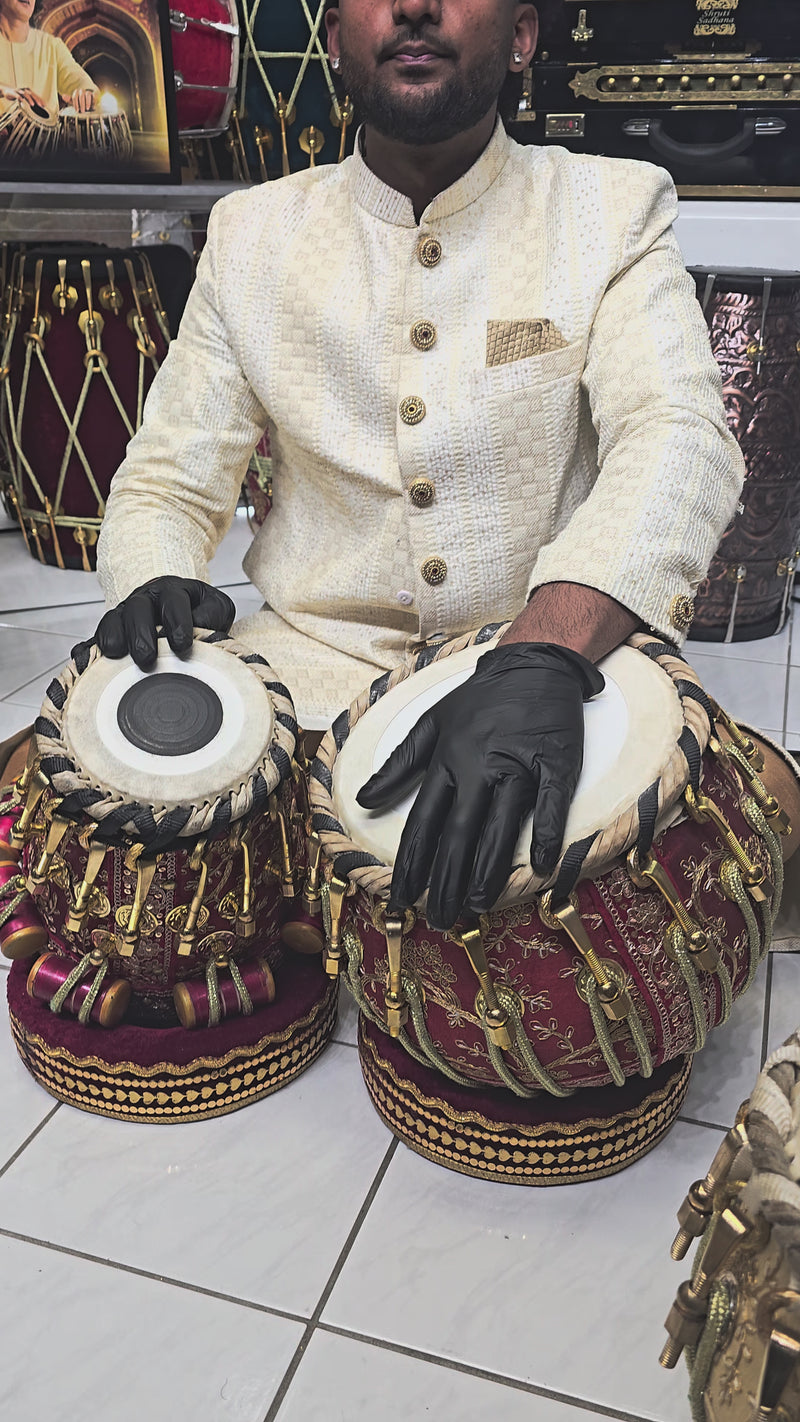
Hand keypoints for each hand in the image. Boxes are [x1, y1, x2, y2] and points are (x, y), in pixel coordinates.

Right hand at [2, 85, 48, 111]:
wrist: (8, 91)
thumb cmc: (18, 95)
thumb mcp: (25, 98)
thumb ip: (30, 101)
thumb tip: (38, 108)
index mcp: (28, 91)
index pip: (35, 96)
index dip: (40, 100)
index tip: (44, 105)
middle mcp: (25, 90)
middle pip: (32, 94)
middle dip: (37, 100)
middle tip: (40, 105)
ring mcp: (19, 91)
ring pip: (25, 94)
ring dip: (29, 99)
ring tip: (32, 105)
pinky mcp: (14, 92)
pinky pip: (17, 95)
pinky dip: (19, 97)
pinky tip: (22, 100)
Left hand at [70, 88, 95, 112]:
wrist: (89, 98)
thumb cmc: (81, 101)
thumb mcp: (75, 101)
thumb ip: (69, 99)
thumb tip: (63, 96)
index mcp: (76, 92)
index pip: (75, 97)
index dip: (75, 104)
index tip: (77, 110)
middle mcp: (82, 91)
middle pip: (81, 96)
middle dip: (81, 104)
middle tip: (82, 111)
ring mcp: (88, 92)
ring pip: (88, 94)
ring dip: (87, 102)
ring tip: (87, 108)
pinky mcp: (94, 94)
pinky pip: (94, 95)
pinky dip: (94, 101)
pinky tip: (93, 107)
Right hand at [92, 577, 235, 669]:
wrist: (177, 607)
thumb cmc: (197, 611)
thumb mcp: (215, 608)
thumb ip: (214, 616)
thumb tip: (204, 631)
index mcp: (173, 591)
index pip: (174, 601)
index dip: (177, 622)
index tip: (182, 645)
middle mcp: (146, 600)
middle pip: (138, 610)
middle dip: (141, 634)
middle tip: (147, 658)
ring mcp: (125, 614)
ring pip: (113, 620)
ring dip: (114, 638)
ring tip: (117, 656)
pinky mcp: (111, 632)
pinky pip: (95, 638)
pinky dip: (88, 649)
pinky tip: (85, 661)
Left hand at [357, 643, 603, 930]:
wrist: (535, 663)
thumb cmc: (481, 699)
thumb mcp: (431, 724)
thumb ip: (398, 765)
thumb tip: (362, 800)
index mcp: (447, 761)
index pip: (423, 822)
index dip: (411, 864)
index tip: (402, 897)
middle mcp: (480, 767)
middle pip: (458, 835)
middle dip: (445, 881)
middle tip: (439, 919)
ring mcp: (520, 767)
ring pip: (500, 828)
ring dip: (487, 871)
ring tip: (475, 906)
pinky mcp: (557, 765)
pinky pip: (550, 807)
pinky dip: (546, 837)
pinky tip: (540, 868)